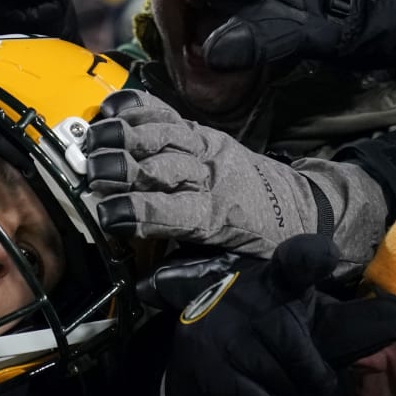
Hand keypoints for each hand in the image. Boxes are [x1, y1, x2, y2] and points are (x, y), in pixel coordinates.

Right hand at [87, 90, 330, 255]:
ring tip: (92, 139)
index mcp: (220, 215)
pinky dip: (136, 107)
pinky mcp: (203, 131)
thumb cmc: (265, 241)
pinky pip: (167, 113)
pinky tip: (110, 110)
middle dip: (122, 167)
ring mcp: (207, 147)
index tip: (106, 214)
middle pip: (162, 166)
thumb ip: (191, 272)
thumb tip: (144, 287)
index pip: (173, 211)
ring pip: (163, 133)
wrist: (305, 206)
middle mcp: (213, 174)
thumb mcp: (236, 265)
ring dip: (123, 134)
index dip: (137, 211)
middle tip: (90, 171)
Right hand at [160, 236, 395, 395]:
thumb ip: (339, 321)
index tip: (326, 253)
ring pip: (289, 381)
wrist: (194, 376)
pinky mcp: (212, 369)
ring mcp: (228, 334)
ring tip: (285, 390)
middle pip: (306, 353)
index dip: (311, 256)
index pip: (296, 260)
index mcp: (276, 282)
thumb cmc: (262, 342)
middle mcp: (250, 301)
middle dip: (318, 379)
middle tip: (317, 386)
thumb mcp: (296, 318)